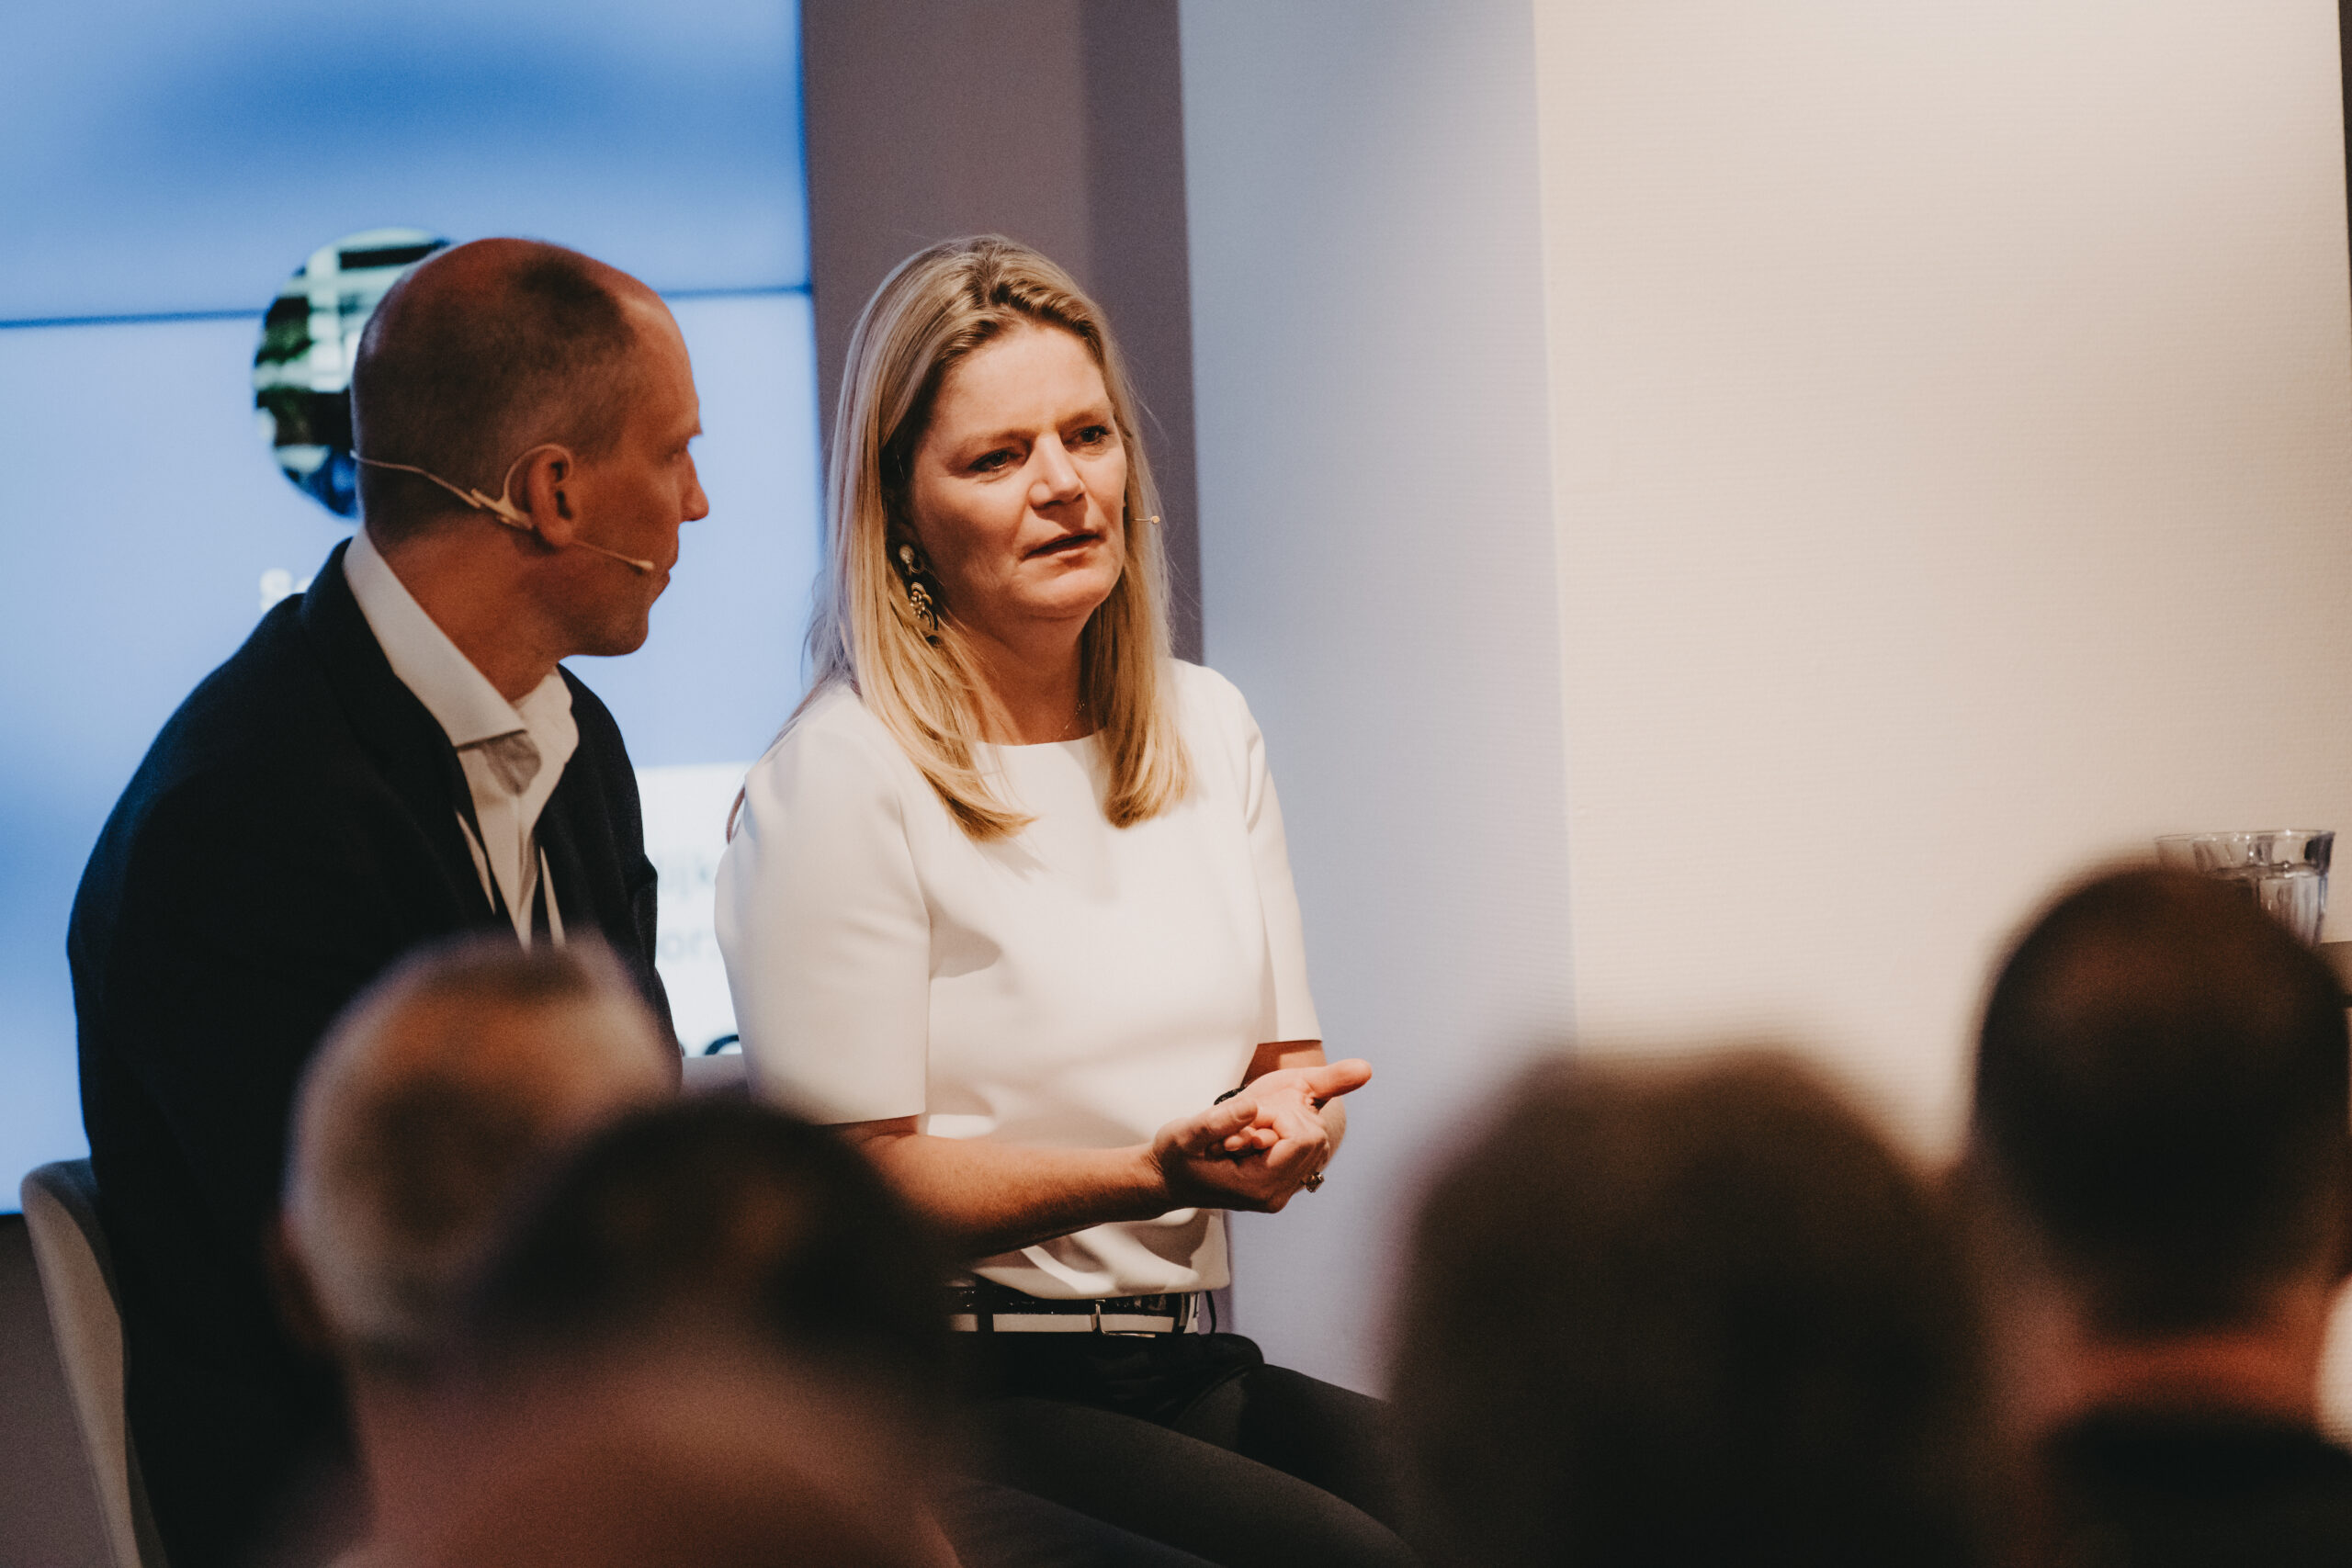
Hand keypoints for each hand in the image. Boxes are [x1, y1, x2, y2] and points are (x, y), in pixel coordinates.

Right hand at [1150, 1058, 1370, 1211]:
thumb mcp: (1185, 1134)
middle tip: (1249, 1119)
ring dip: (1291, 1125)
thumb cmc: (1172, 1159)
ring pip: (1316, 1147)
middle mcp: (1275, 1195)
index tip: (1250, 1114)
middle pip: (1315, 1143)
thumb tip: (1254, 1106)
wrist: (1167, 1182)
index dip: (1280, 1116)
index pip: (1301, 1141)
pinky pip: (1307, 1154)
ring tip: (1251, 1128)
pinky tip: (1261, 1133)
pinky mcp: (1280, 1186)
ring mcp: (1280, 1192)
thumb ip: (1219, 1121)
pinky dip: (1291, 1134)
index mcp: (1258, 1186)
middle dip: (1288, 1119)